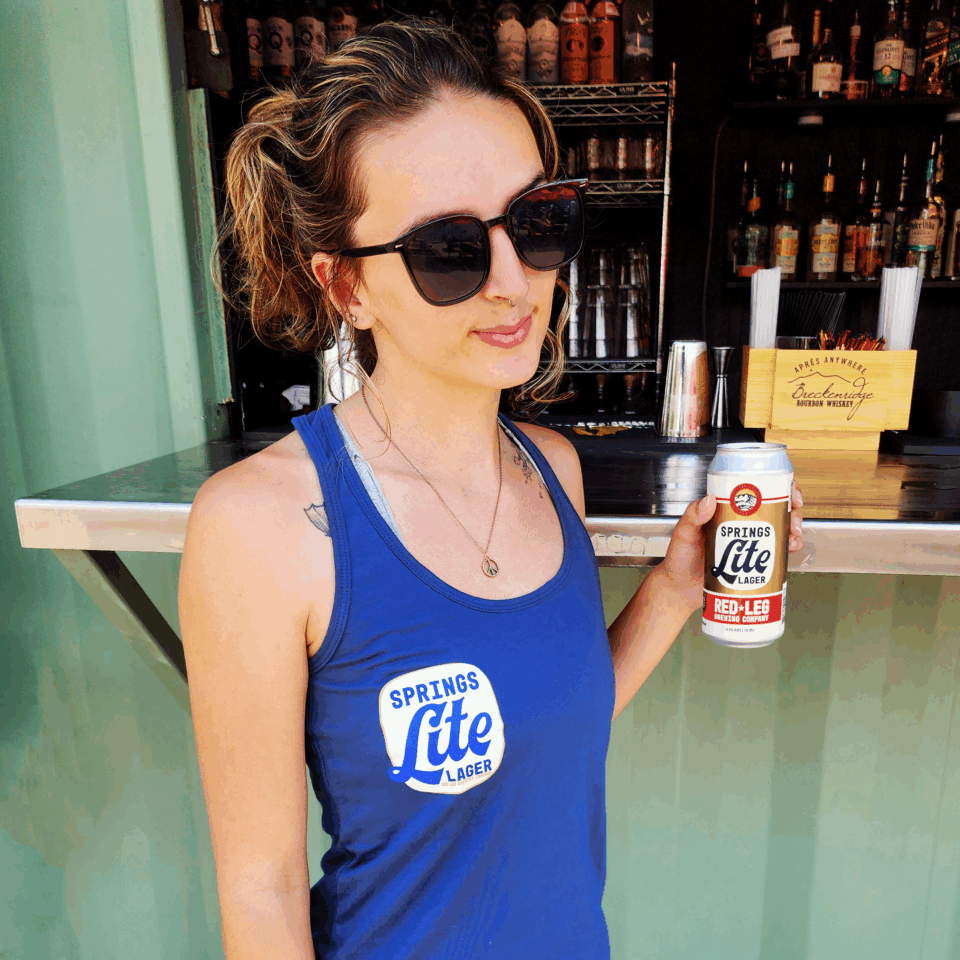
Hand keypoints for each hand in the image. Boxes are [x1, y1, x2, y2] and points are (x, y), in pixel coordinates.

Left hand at [657, 480, 804, 612]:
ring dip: (794, 529)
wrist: (680, 590)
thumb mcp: (682, 533)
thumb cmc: (679, 558)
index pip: (755, 488)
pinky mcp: (753, 562)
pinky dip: (788, 549)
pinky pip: (776, 552)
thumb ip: (691, 516)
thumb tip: (708, 500)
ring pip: (780, 528)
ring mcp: (749, 542)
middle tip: (792, 520)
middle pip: (776, 507)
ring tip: (793, 537)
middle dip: (792, 510)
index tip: (787, 492)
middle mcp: (741, 523)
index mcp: (725, 509)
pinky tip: (789, 550)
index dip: (778, 486)